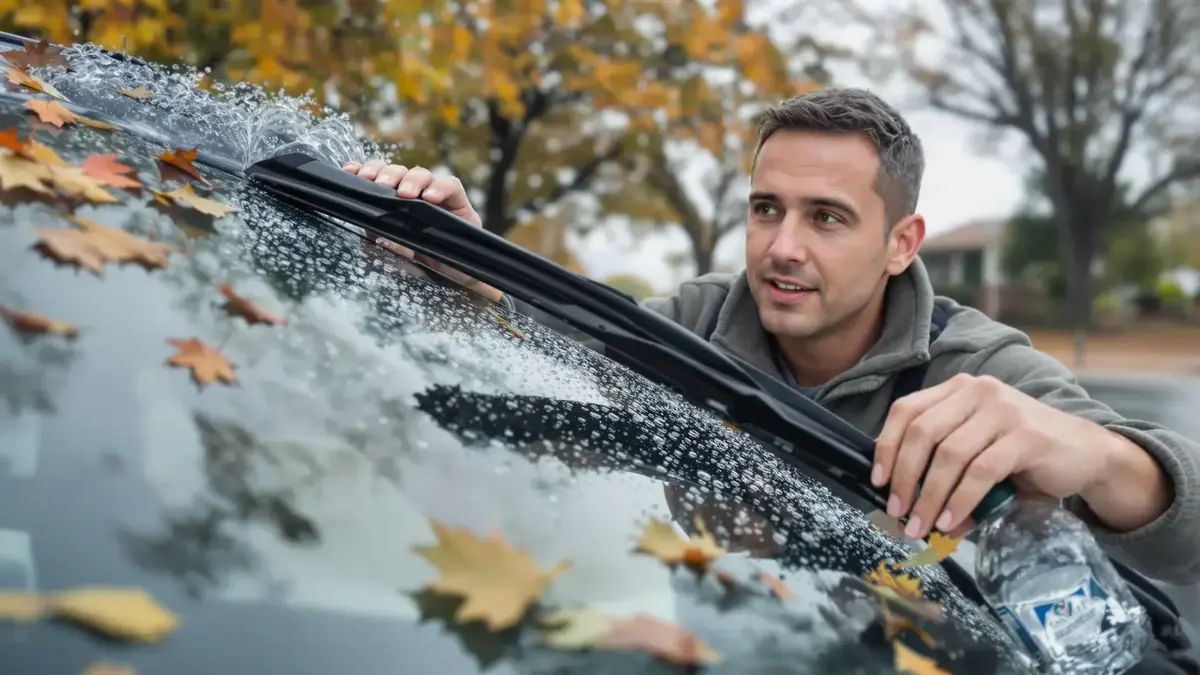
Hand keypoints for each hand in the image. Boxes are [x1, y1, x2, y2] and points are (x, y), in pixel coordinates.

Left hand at [343, 160, 501, 301]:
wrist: (455, 280)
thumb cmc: (423, 266)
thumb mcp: (396, 258)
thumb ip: (384, 246)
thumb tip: (377, 235)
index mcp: (395, 204)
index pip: (380, 178)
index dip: (367, 170)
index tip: (352, 171)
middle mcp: (415, 196)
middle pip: (400, 172)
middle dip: (387, 174)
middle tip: (380, 184)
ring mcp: (438, 198)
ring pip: (423, 174)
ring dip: (412, 180)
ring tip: (405, 194)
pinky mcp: (460, 204)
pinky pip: (452, 186)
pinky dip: (441, 188)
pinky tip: (430, 197)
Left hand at [872, 373, 1128, 539]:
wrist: (1088, 454)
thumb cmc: (1024, 457)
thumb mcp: (977, 456)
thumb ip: (944, 473)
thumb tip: (911, 512)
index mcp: (959, 390)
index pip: (907, 410)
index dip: (887, 446)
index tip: (878, 481)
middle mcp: (978, 391)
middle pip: (922, 432)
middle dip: (904, 477)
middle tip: (898, 513)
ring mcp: (1003, 409)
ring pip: (949, 454)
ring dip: (929, 496)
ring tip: (922, 526)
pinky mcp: (1026, 435)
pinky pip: (980, 471)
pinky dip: (960, 500)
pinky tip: (951, 521)